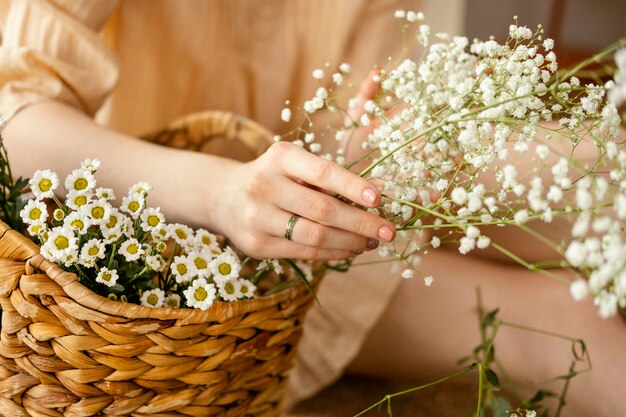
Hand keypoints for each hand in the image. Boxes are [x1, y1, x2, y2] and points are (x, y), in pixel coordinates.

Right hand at [213, 142, 395, 259]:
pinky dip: (334, 253)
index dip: (353, 186)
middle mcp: (263, 185)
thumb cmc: (275, 177)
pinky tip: (352, 249)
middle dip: (361, 222)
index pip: (322, 172)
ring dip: (351, 241)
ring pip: (315, 236)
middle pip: (322, 210)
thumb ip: (327, 179)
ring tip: (372, 241)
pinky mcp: (256, 245)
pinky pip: (304, 253)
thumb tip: (376, 197)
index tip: (379, 199)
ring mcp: (257, 217)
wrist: (224, 197)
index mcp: (280, 157)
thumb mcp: (294, 165)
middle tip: (389, 231)